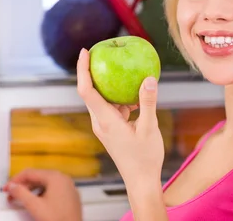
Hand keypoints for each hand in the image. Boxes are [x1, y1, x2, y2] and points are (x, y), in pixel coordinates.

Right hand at [3, 169, 81, 220]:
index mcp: (55, 177)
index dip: (15, 180)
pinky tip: (35, 203)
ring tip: (21, 200)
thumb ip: (21, 194)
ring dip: (32, 190)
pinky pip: (53, 190)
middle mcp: (63, 178)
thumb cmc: (55, 218)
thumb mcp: (34, 206)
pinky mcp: (70, 196)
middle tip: (11, 196)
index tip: (5, 189)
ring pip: (45, 184)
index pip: (30, 173)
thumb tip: (12, 186)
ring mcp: (68, 187)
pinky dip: (42, 194)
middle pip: (38, 177)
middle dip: (23, 186)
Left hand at [76, 48, 164, 189]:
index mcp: (105, 121)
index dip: (83, 69)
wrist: (141, 181)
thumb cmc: (145, 158)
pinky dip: (123, 98)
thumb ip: (148, 102)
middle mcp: (100, 122)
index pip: (86, 90)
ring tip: (125, 70)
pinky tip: (138, 94)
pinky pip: (114, 107)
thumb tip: (149, 78)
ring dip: (113, 85)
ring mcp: (105, 126)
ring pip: (104, 99)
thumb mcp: (149, 128)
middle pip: (91, 91)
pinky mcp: (112, 128)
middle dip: (94, 71)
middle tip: (103, 52)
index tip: (85, 51)